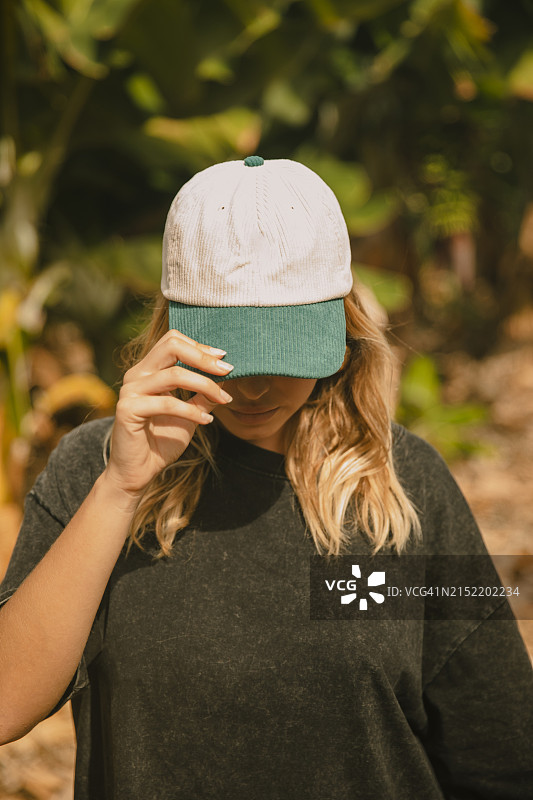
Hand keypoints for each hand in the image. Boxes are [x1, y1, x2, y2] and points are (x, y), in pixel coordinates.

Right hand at [102, 329, 233, 499]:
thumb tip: (227, 376)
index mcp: (148, 370)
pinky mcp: (127, 410)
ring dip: (205, 385)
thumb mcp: (191, 413)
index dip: (201, 347)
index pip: (173, 341)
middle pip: (171, 346)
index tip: (224, 358)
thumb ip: (204, 394)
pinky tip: (206, 421)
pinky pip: (166, 404)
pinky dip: (191, 411)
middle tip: (226, 370)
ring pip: (173, 375)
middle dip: (203, 357)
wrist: (137, 472)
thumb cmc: (161, 441)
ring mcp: (130, 391)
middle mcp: (137, 375)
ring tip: (223, 399)